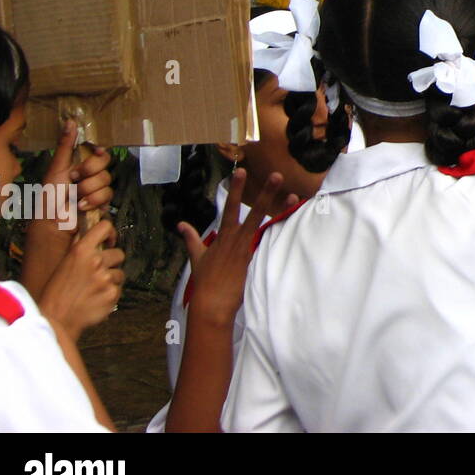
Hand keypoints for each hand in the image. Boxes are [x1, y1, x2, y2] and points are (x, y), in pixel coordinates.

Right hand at [37, 219, 124, 341]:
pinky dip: (110, 294)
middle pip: (118, 253)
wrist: (55, 320)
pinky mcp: (112, 293)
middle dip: (111, 262)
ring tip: (93, 289)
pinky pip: (118, 289)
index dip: (109, 233)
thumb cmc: (55, 295)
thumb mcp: (63, 265)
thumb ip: (80, 251)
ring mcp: (105, 278)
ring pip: (119, 273)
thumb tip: (93, 238)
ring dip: (111, 280)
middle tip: (97, 273)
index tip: (109, 240)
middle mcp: (95, 261)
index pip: (104, 227)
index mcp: (80, 251)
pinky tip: (96, 299)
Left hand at [41, 120, 112, 226]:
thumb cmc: (50, 195)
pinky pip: (108, 195)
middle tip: (75, 178)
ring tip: (75, 197)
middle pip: (105, 163)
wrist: (53, 221)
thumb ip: (65, 145)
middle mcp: (90, 174)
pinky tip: (81, 205)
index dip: (99, 150)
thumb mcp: (56, 167)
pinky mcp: (103, 203)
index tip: (96, 150)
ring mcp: (97, 188)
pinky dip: (93, 200)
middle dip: (89, 170)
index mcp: (79, 163)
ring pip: (106, 179)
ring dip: (88, 188)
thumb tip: (70, 120)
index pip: (98, 151)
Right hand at [178, 168, 286, 329]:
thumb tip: (181, 224)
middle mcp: (237, 239)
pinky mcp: (255, 262)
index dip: (236, 189)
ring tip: (294, 196)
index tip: (241, 171)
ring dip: (280, 211)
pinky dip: (280, 236)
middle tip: (277, 175)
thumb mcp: (197, 256)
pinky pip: (269, 245)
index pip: (230, 207)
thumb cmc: (205, 280)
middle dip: (266, 193)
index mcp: (224, 236)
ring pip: (267, 226)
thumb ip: (191, 238)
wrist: (212, 303)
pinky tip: (293, 226)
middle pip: (254, 212)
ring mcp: (248, 250)